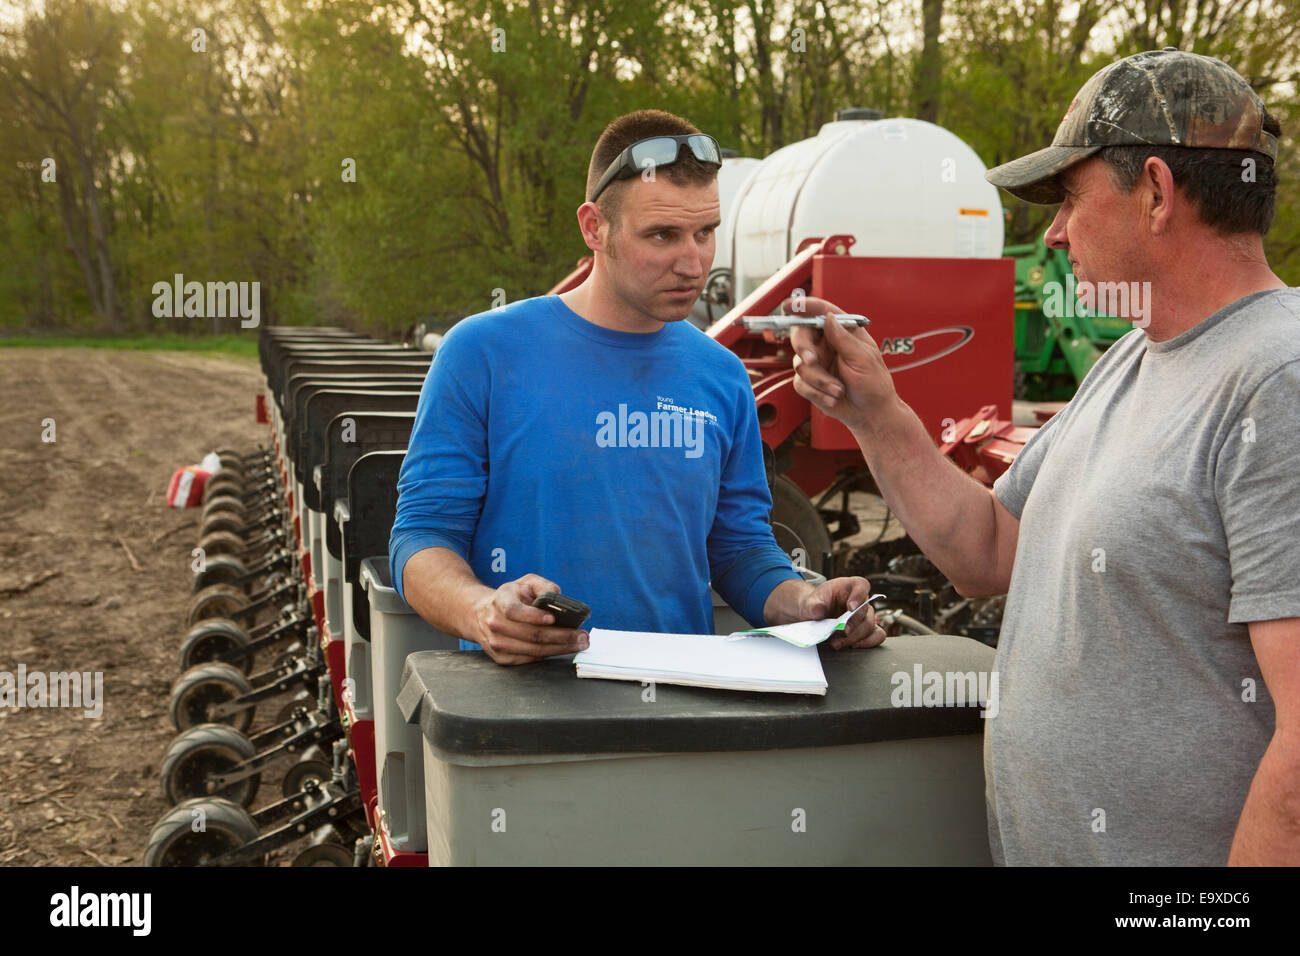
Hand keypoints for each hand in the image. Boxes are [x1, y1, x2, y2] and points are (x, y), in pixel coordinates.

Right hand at [467, 574, 589, 665]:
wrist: (480, 614)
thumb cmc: (510, 597)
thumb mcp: (525, 583)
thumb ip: (543, 586)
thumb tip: (559, 597)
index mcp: (500, 602)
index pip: (514, 611)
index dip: (533, 616)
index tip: (553, 618)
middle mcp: (495, 624)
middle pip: (531, 635)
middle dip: (561, 636)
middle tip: (582, 636)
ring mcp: (497, 644)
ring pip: (533, 651)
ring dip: (560, 648)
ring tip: (579, 643)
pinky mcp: (502, 658)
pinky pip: (530, 659)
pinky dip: (549, 655)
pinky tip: (563, 649)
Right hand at [782, 295, 898, 432]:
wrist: (869, 413)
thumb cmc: (874, 383)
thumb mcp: (863, 359)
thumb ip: (843, 338)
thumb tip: (827, 317)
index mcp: (843, 332)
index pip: (821, 311)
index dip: (803, 306)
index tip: (789, 306)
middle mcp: (827, 344)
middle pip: (801, 335)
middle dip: (803, 347)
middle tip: (811, 360)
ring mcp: (816, 363)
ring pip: (800, 364)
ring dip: (819, 380)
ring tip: (838, 390)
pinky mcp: (810, 381)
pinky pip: (800, 383)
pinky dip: (816, 393)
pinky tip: (832, 398)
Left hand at [797, 574, 886, 649]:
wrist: (814, 616)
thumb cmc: (817, 604)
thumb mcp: (811, 601)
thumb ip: (813, 605)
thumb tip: (818, 611)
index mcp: (849, 586)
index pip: (861, 586)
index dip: (858, 596)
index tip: (851, 607)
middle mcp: (861, 600)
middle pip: (865, 611)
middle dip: (853, 625)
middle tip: (841, 633)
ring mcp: (865, 615)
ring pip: (870, 626)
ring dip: (855, 637)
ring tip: (838, 642)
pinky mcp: (867, 630)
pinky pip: (877, 636)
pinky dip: (867, 642)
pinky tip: (852, 645)